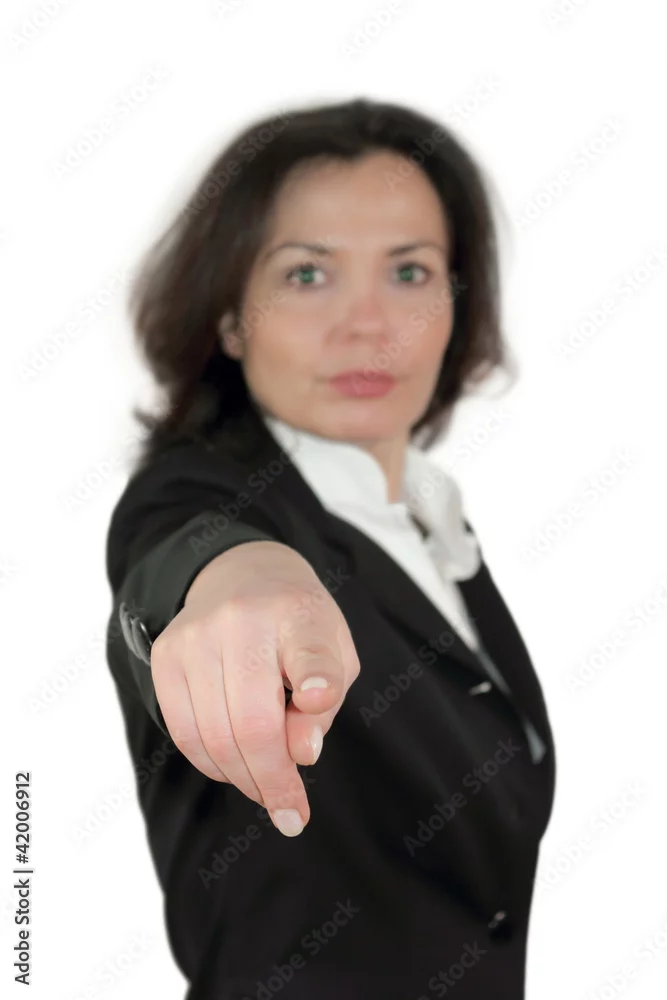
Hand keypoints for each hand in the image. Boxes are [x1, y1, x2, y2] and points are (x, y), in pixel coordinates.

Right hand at [149, 540, 360, 835]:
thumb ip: (325, 704)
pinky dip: (212, 764)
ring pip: (214, 737)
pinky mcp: (166, 656)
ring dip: (243, 779)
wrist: (243, 575)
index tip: (318, 699)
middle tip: (291, 811)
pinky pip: (184, 732)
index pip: (309, 651)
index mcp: (298, 615)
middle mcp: (242, 620)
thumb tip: (302, 755)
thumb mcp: (335, 655)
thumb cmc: (298, 628)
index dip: (316, 679)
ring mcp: (196, 636)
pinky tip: (235, 768)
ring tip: (267, 790)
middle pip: (253, 722)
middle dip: (274, 780)